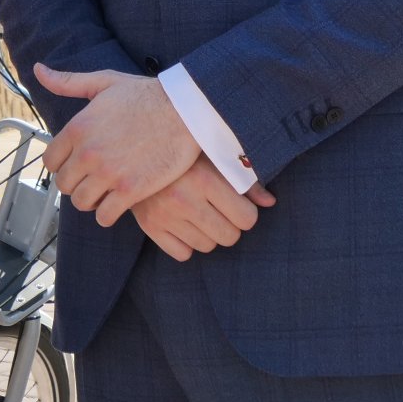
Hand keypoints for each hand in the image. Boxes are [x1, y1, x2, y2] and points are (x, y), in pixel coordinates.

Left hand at [36, 64, 200, 226]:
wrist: (185, 110)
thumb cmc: (145, 94)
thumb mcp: (103, 82)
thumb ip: (68, 82)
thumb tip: (38, 69)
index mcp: (77, 128)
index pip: (51, 160)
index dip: (61, 165)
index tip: (75, 165)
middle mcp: (88, 153)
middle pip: (64, 184)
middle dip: (75, 184)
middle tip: (90, 180)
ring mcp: (109, 174)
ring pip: (82, 202)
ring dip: (90, 200)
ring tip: (103, 193)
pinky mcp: (131, 190)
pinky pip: (105, 216)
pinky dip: (107, 214)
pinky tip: (116, 204)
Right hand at [132, 158, 276, 260]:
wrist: (132, 147)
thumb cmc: (183, 151)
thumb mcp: (213, 154)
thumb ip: (244, 178)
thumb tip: (270, 203)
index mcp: (204, 178)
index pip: (247, 219)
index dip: (246, 213)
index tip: (237, 203)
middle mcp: (183, 199)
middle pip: (229, 237)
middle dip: (229, 225)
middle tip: (219, 209)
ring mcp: (164, 215)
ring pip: (207, 247)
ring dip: (207, 234)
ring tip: (198, 212)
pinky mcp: (149, 227)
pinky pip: (182, 254)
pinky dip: (185, 243)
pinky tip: (182, 222)